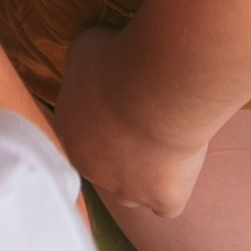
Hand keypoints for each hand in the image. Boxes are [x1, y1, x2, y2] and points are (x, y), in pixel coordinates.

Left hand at [53, 23, 213, 219]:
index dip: (100, 120)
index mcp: (67, 131)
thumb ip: (81, 68)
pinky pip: (167, 202)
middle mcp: (90, 168)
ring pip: (132, 190)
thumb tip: (87, 70)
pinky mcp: (162, 199)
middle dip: (121, 147)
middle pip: (104, 166)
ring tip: (164, 138)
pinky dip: (175, 186)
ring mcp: (126, 189)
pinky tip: (183, 161)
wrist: (156, 86)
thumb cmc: (118, 59)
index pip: (78, 134)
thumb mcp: (84, 48)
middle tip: (145, 115)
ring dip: (144, 171)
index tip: (121, 100)